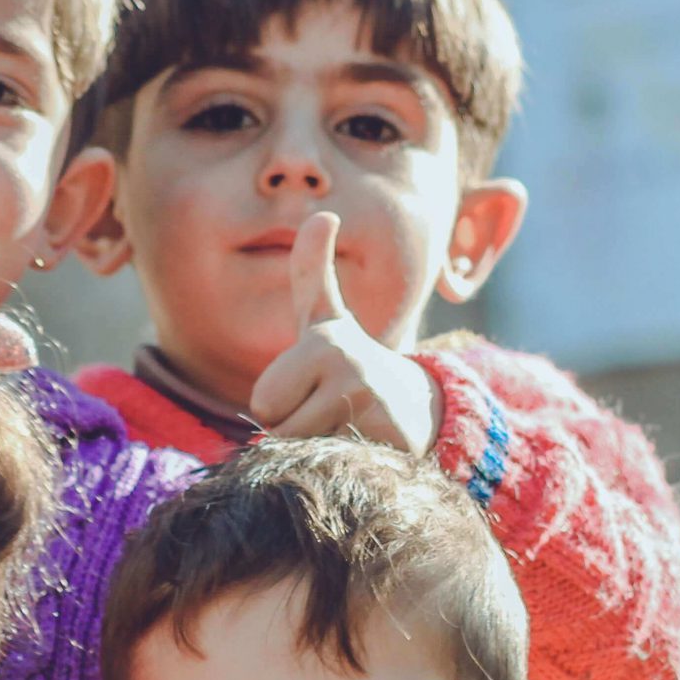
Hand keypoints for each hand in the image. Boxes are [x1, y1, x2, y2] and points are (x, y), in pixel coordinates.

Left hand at [247, 212, 440, 454]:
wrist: (416, 408)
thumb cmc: (350, 365)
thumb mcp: (326, 320)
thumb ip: (312, 272)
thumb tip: (321, 214)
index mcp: (324, 340)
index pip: (263, 403)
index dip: (281, 407)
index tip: (312, 390)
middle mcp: (348, 366)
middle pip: (280, 429)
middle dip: (297, 431)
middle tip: (328, 412)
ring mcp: (370, 403)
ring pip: (305, 450)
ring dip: (321, 450)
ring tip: (346, 426)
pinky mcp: (387, 437)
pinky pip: (334, 464)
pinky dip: (343, 465)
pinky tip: (364, 446)